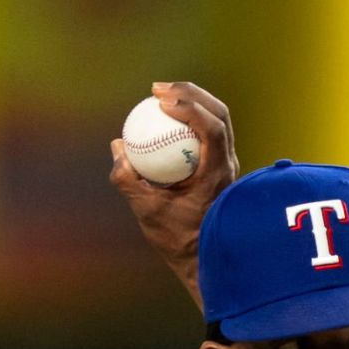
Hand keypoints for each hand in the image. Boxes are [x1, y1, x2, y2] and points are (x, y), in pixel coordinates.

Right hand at [110, 82, 239, 310]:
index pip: (213, 129)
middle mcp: (229, 165)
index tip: (161, 100)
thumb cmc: (178, 238)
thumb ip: (128, 181)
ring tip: (160, 96)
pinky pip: (207, 133)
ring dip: (192, 102)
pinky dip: (189, 119)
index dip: (190, 106)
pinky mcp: (220, 166)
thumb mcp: (146, 211)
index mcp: (218, 174)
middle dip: (190, 94)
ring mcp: (227, 164)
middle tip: (157, 90)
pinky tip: (164, 118)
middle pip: (220, 114)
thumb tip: (119, 148)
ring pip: (218, 120)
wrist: (205, 259)